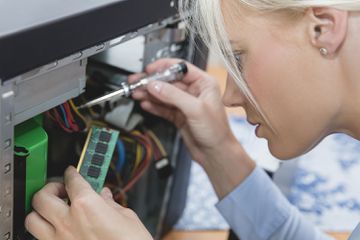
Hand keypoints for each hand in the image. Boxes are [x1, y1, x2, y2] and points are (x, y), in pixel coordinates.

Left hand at [25, 166, 152, 239]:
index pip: (72, 181)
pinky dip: (46, 231)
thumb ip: (110, 203)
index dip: (72, 173)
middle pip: (42, 197)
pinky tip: (59, 229)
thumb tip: (105, 196)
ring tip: (54, 209)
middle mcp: (68, 222)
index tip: (72, 173)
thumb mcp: (126, 217)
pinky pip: (41, 238)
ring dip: (41, 211)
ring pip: (32, 220)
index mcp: (87, 206)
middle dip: (50, 188)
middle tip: (61, 189)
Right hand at [130, 58, 236, 165]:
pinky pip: (163, 107)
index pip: (181, 68)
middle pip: (169, 81)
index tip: (150, 70)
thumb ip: (173, 95)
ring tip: (136, 92)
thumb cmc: (216, 131)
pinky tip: (145, 103)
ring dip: (149, 93)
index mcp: (204, 83)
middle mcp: (194, 91)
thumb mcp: (195, 109)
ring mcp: (185, 104)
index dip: (164, 67)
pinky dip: (153, 105)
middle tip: (137, 82)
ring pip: (164, 94)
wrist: (215, 154)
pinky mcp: (179, 116)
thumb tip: (155, 85)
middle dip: (152, 82)